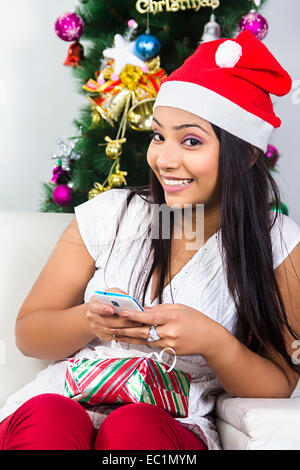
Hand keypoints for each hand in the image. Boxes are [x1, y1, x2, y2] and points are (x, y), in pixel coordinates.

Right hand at [86, 288, 143, 340]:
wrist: (99, 310)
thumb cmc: (107, 300)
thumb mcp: (111, 292)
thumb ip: (117, 294)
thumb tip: (126, 299)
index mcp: (93, 304)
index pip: (96, 308)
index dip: (103, 309)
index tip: (112, 310)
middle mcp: (91, 316)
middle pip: (107, 321)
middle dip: (122, 321)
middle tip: (135, 320)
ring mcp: (95, 326)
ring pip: (111, 330)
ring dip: (125, 328)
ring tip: (137, 324)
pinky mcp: (100, 334)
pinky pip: (112, 337)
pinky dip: (122, 334)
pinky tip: (131, 330)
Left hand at [106, 303, 220, 355]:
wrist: (209, 339)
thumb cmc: (195, 320)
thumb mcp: (178, 308)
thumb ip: (159, 309)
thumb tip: (142, 309)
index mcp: (172, 318)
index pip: (149, 316)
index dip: (134, 315)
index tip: (121, 312)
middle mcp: (169, 332)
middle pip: (142, 331)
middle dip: (124, 329)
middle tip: (109, 327)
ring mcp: (168, 344)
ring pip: (144, 340)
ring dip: (128, 337)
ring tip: (113, 334)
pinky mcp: (169, 351)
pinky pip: (151, 345)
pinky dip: (139, 342)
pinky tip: (129, 339)